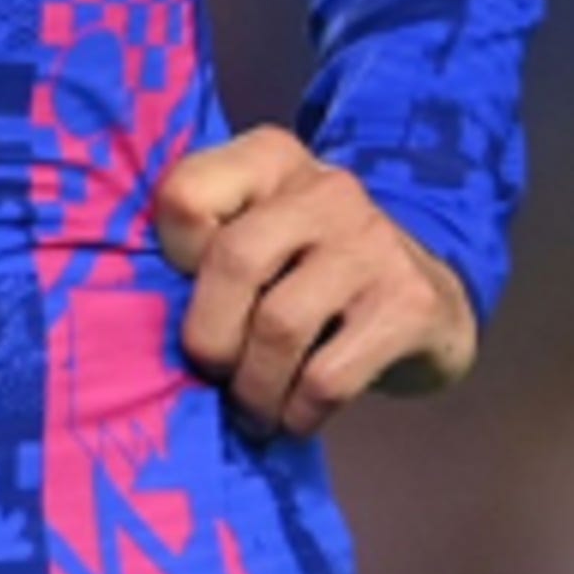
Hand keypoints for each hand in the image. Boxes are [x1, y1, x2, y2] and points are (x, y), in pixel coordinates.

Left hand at [152, 126, 476, 436]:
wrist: (430, 306)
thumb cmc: (314, 274)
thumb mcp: (263, 233)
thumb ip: (208, 248)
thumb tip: (144, 318)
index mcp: (271, 158)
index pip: (186, 194)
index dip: (174, 259)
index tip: (191, 295)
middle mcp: (326, 188)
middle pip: (233, 260)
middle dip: (210, 338)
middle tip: (214, 374)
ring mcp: (373, 243)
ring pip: (279, 325)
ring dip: (253, 388)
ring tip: (253, 408)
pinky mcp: (409, 305)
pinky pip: (327, 376)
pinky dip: (298, 412)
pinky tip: (297, 415)